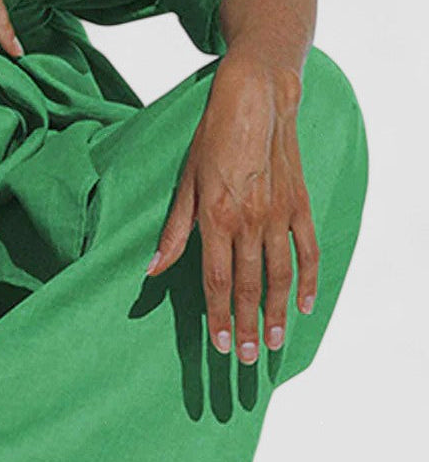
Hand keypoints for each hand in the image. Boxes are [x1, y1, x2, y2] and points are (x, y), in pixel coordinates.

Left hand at [144, 50, 318, 362]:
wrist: (256, 102)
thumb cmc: (211, 140)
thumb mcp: (184, 183)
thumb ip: (173, 231)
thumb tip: (151, 269)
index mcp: (215, 217)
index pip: (216, 281)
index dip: (217, 316)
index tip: (218, 345)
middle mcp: (248, 221)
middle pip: (248, 287)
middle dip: (245, 326)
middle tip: (244, 360)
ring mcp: (278, 214)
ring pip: (279, 277)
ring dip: (275, 313)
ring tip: (271, 343)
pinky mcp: (299, 204)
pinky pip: (308, 251)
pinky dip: (309, 281)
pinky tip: (304, 306)